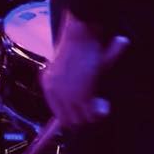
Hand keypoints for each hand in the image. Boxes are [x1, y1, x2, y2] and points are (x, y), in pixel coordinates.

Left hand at [41, 11, 128, 126]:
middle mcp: (54, 90)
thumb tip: (73, 107)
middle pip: (68, 120)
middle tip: (97, 107)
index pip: (57, 113)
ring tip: (101, 104)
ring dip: (93, 116)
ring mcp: (65, 94)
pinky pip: (90, 115)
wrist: (81, 32)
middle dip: (84, 117)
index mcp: (48, 83)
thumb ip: (70, 86)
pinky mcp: (80, 94)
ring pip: (79, 120)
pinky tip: (104, 104)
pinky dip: (99, 113)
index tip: (85, 114)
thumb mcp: (69, 68)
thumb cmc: (79, 45)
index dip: (73, 116)